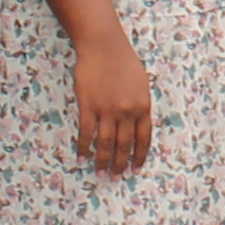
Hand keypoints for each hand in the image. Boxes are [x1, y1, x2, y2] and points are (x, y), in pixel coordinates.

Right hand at [73, 33, 155, 177]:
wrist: (103, 46)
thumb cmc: (124, 61)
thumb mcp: (141, 83)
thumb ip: (140, 104)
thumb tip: (139, 123)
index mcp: (142, 107)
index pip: (143, 139)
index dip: (139, 156)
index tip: (135, 169)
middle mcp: (126, 112)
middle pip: (124, 145)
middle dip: (120, 164)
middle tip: (116, 177)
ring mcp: (107, 110)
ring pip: (105, 143)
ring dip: (103, 161)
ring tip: (100, 173)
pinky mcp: (88, 106)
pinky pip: (86, 132)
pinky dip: (84, 147)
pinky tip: (82, 156)